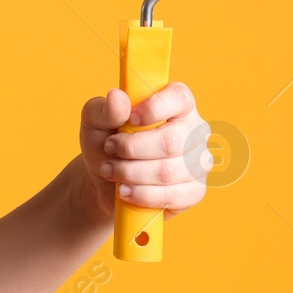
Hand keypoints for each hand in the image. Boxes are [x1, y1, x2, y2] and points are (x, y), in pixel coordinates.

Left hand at [75, 82, 208, 225]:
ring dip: (130, 173)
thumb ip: (104, 109)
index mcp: (177, 104)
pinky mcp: (195, 190)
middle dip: (131, 149)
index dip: (155, 108)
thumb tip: (118, 97)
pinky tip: (124, 190)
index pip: (180, 97)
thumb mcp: (94, 121)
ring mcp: (198, 162)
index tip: (130, 119)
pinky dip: (141, 195)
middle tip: (109, 149)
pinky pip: (172, 196)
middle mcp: (194, 131)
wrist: (104, 180)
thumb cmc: (105, 142)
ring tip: (110, 171)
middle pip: (170, 142)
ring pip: (167, 172)